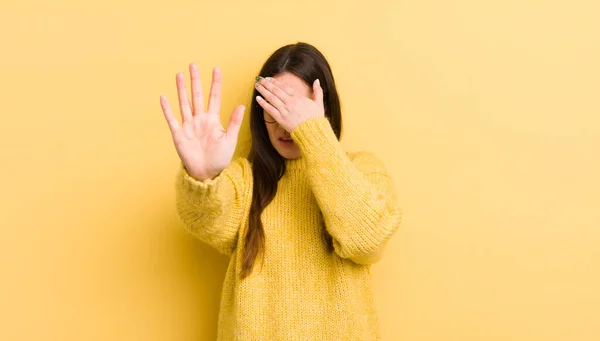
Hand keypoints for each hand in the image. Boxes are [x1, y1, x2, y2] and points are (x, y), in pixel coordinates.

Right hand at [160, 63, 245, 180]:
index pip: (214, 97)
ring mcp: (189, 125)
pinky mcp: (179, 134)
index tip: (216, 69)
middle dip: (196, 80)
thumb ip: (234, 122)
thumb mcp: (230, 139)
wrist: (207, 173)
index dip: (215, 83)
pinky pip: (172, 119)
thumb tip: (242, 105)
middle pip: (197, 96)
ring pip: (184, 103)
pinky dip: (167, 109)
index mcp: (213, 120)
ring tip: (179, 74)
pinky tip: (164, 97)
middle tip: (193, 64)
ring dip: (181, 89)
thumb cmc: (220, 158)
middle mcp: (200, 119)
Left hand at [254, 76, 324, 131]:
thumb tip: (317, 80)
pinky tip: (258, 98)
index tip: (269, 78)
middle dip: (266, 84)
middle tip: (259, 79)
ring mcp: (284, 110)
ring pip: (271, 98)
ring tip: (257, 85)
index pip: (284, 87)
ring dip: (263, 91)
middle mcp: (290, 102)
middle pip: (276, 90)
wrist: (313, 132)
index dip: (275, 82)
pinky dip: (263, 103)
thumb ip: (318, 91)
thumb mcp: (319, 103)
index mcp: (298, 97)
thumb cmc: (316, 118)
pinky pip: (270, 109)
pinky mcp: (281, 119)